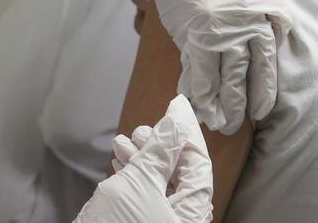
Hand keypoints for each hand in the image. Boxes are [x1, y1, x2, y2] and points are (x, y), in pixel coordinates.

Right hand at [74, 95, 212, 222]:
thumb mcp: (138, 183)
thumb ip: (159, 151)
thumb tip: (175, 121)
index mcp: (192, 212)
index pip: (199, 164)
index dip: (186, 132)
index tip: (176, 105)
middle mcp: (181, 220)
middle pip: (180, 173)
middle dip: (159, 146)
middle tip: (140, 130)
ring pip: (160, 183)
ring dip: (141, 158)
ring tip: (121, 144)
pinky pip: (146, 196)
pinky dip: (133, 176)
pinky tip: (118, 163)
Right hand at [131, 0, 293, 133]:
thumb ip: (270, 11)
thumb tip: (277, 38)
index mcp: (262, 14)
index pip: (267, 63)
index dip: (263, 91)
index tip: (260, 110)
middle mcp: (242, 26)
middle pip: (245, 76)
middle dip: (241, 105)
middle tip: (235, 125)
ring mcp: (215, 31)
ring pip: (222, 78)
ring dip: (220, 104)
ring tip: (217, 122)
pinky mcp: (191, 32)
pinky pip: (196, 69)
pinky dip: (196, 89)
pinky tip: (196, 102)